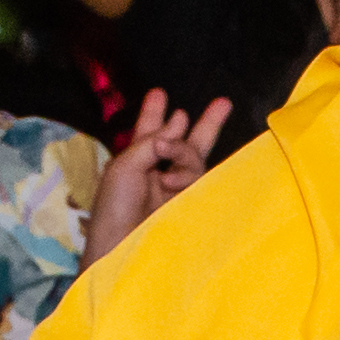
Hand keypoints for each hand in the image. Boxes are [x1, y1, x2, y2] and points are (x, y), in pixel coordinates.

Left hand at [79, 93, 227, 262]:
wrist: (123, 247)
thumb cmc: (114, 208)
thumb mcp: (125, 165)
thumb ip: (152, 141)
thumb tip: (179, 120)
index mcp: (134, 162)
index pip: (148, 132)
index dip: (154, 113)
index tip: (158, 93)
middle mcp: (156, 173)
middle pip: (183, 143)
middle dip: (204, 124)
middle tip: (224, 102)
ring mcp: (175, 190)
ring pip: (193, 158)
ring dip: (181, 150)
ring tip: (166, 153)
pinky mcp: (190, 204)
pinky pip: (200, 178)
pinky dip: (185, 172)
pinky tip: (171, 179)